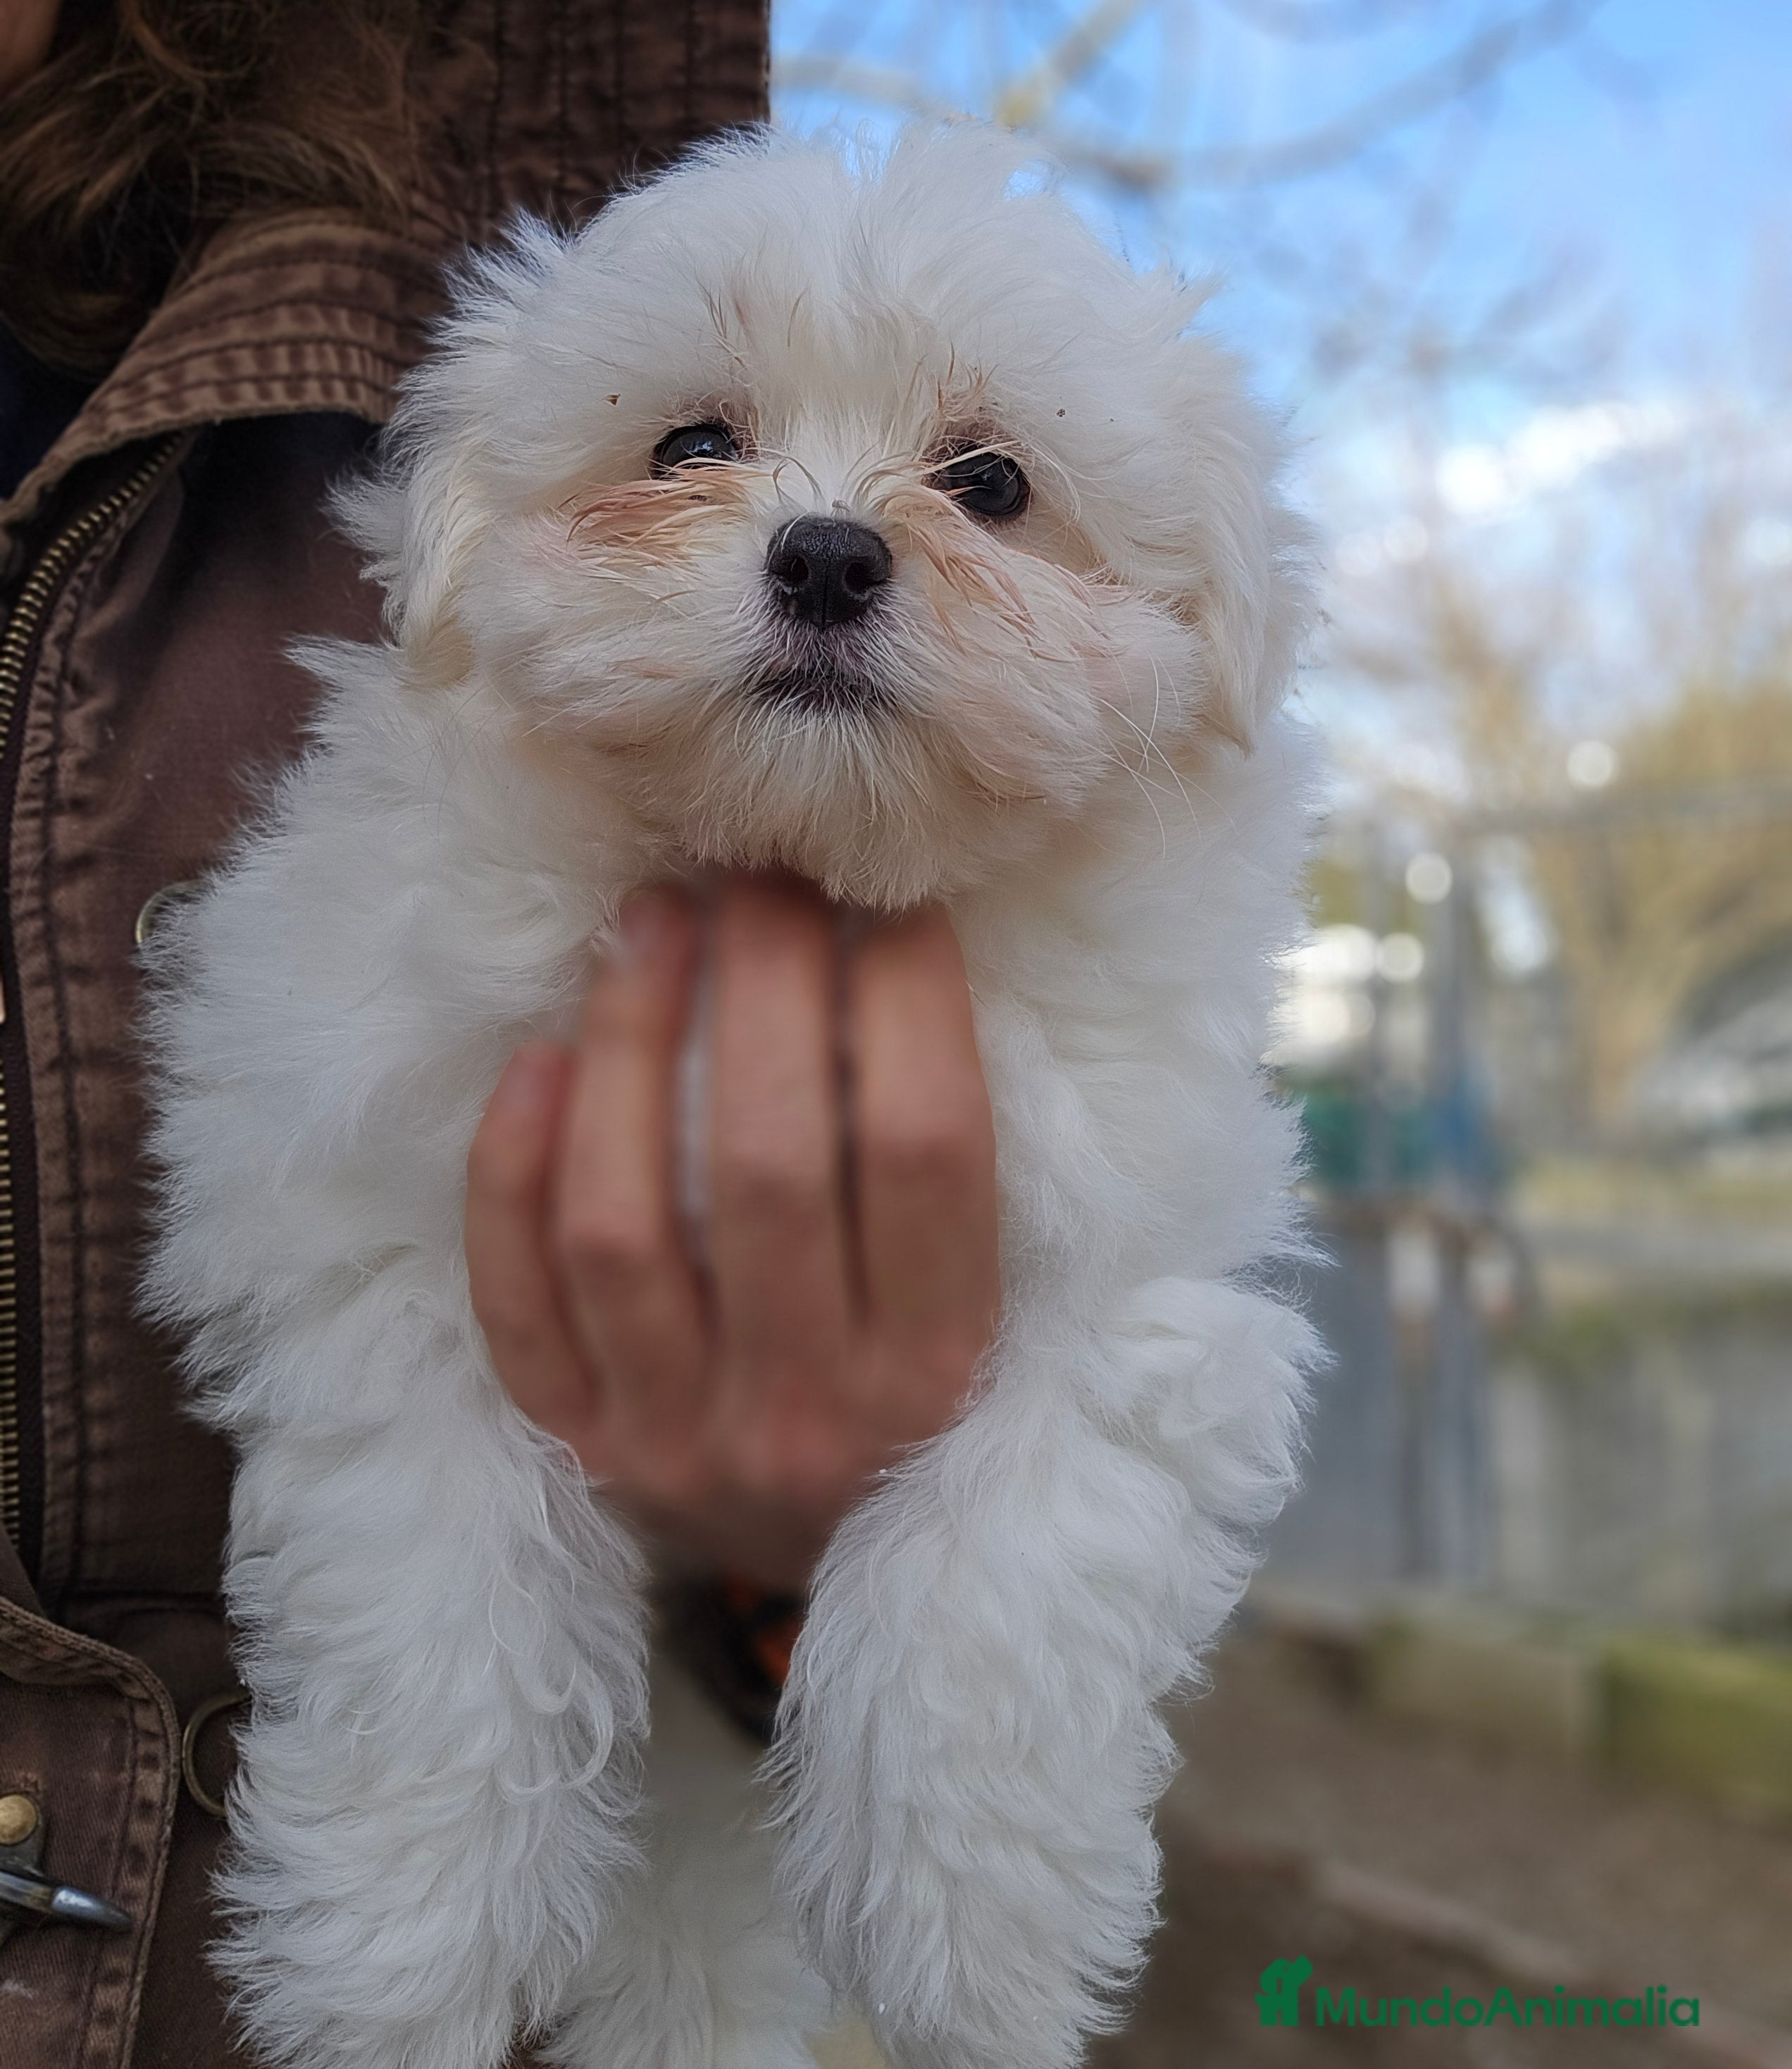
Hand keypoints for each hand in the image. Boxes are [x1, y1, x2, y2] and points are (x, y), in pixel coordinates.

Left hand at [465, 876, 1000, 1588]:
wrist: (832, 1586)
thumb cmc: (925, 1408)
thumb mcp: (1000, 1320)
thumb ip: (967, 1178)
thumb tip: (907, 952)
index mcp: (942, 1372)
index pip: (925, 1147)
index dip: (909, 996)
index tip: (892, 897)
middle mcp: (810, 1410)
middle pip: (770, 1160)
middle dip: (765, 982)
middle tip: (759, 872)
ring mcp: (675, 1436)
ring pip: (622, 1219)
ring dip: (631, 1044)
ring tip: (647, 923)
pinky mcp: (575, 1448)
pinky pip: (517, 1299)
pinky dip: (510, 1172)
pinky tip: (538, 1056)